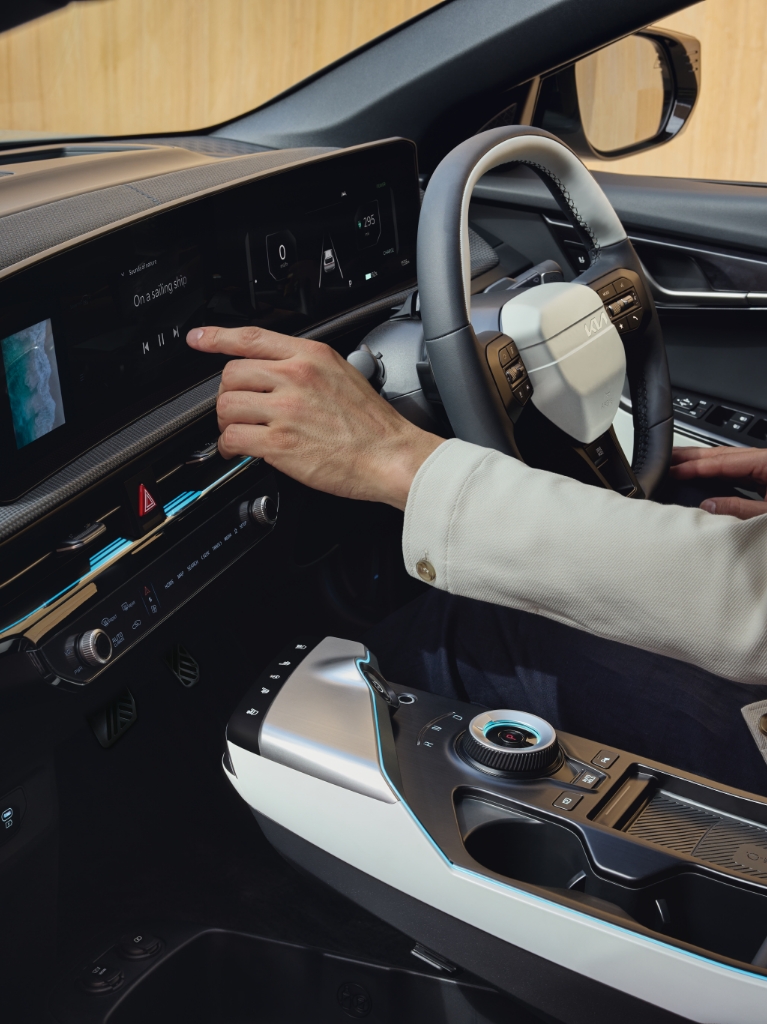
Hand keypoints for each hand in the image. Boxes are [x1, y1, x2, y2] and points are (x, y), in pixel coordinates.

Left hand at [186, 325, 443, 509]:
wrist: (390, 456)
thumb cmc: (373, 425)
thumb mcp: (342, 374)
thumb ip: (306, 367)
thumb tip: (273, 370)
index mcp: (310, 356)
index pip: (252, 338)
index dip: (217, 337)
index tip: (198, 339)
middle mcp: (295, 377)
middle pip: (232, 374)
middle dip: (230, 394)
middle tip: (239, 410)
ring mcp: (285, 409)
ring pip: (226, 405)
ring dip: (226, 421)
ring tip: (238, 431)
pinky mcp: (279, 442)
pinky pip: (233, 436)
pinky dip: (228, 446)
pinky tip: (238, 450)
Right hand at [670, 445, 766, 518]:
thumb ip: (739, 509)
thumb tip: (708, 506)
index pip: (723, 461)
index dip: (695, 466)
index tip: (673, 471)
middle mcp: (764, 459)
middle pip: (721, 453)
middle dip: (691, 456)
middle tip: (665, 458)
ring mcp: (763, 466)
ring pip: (726, 459)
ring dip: (700, 461)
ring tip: (677, 462)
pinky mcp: (764, 475)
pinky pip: (734, 469)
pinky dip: (714, 470)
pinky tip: (701, 471)